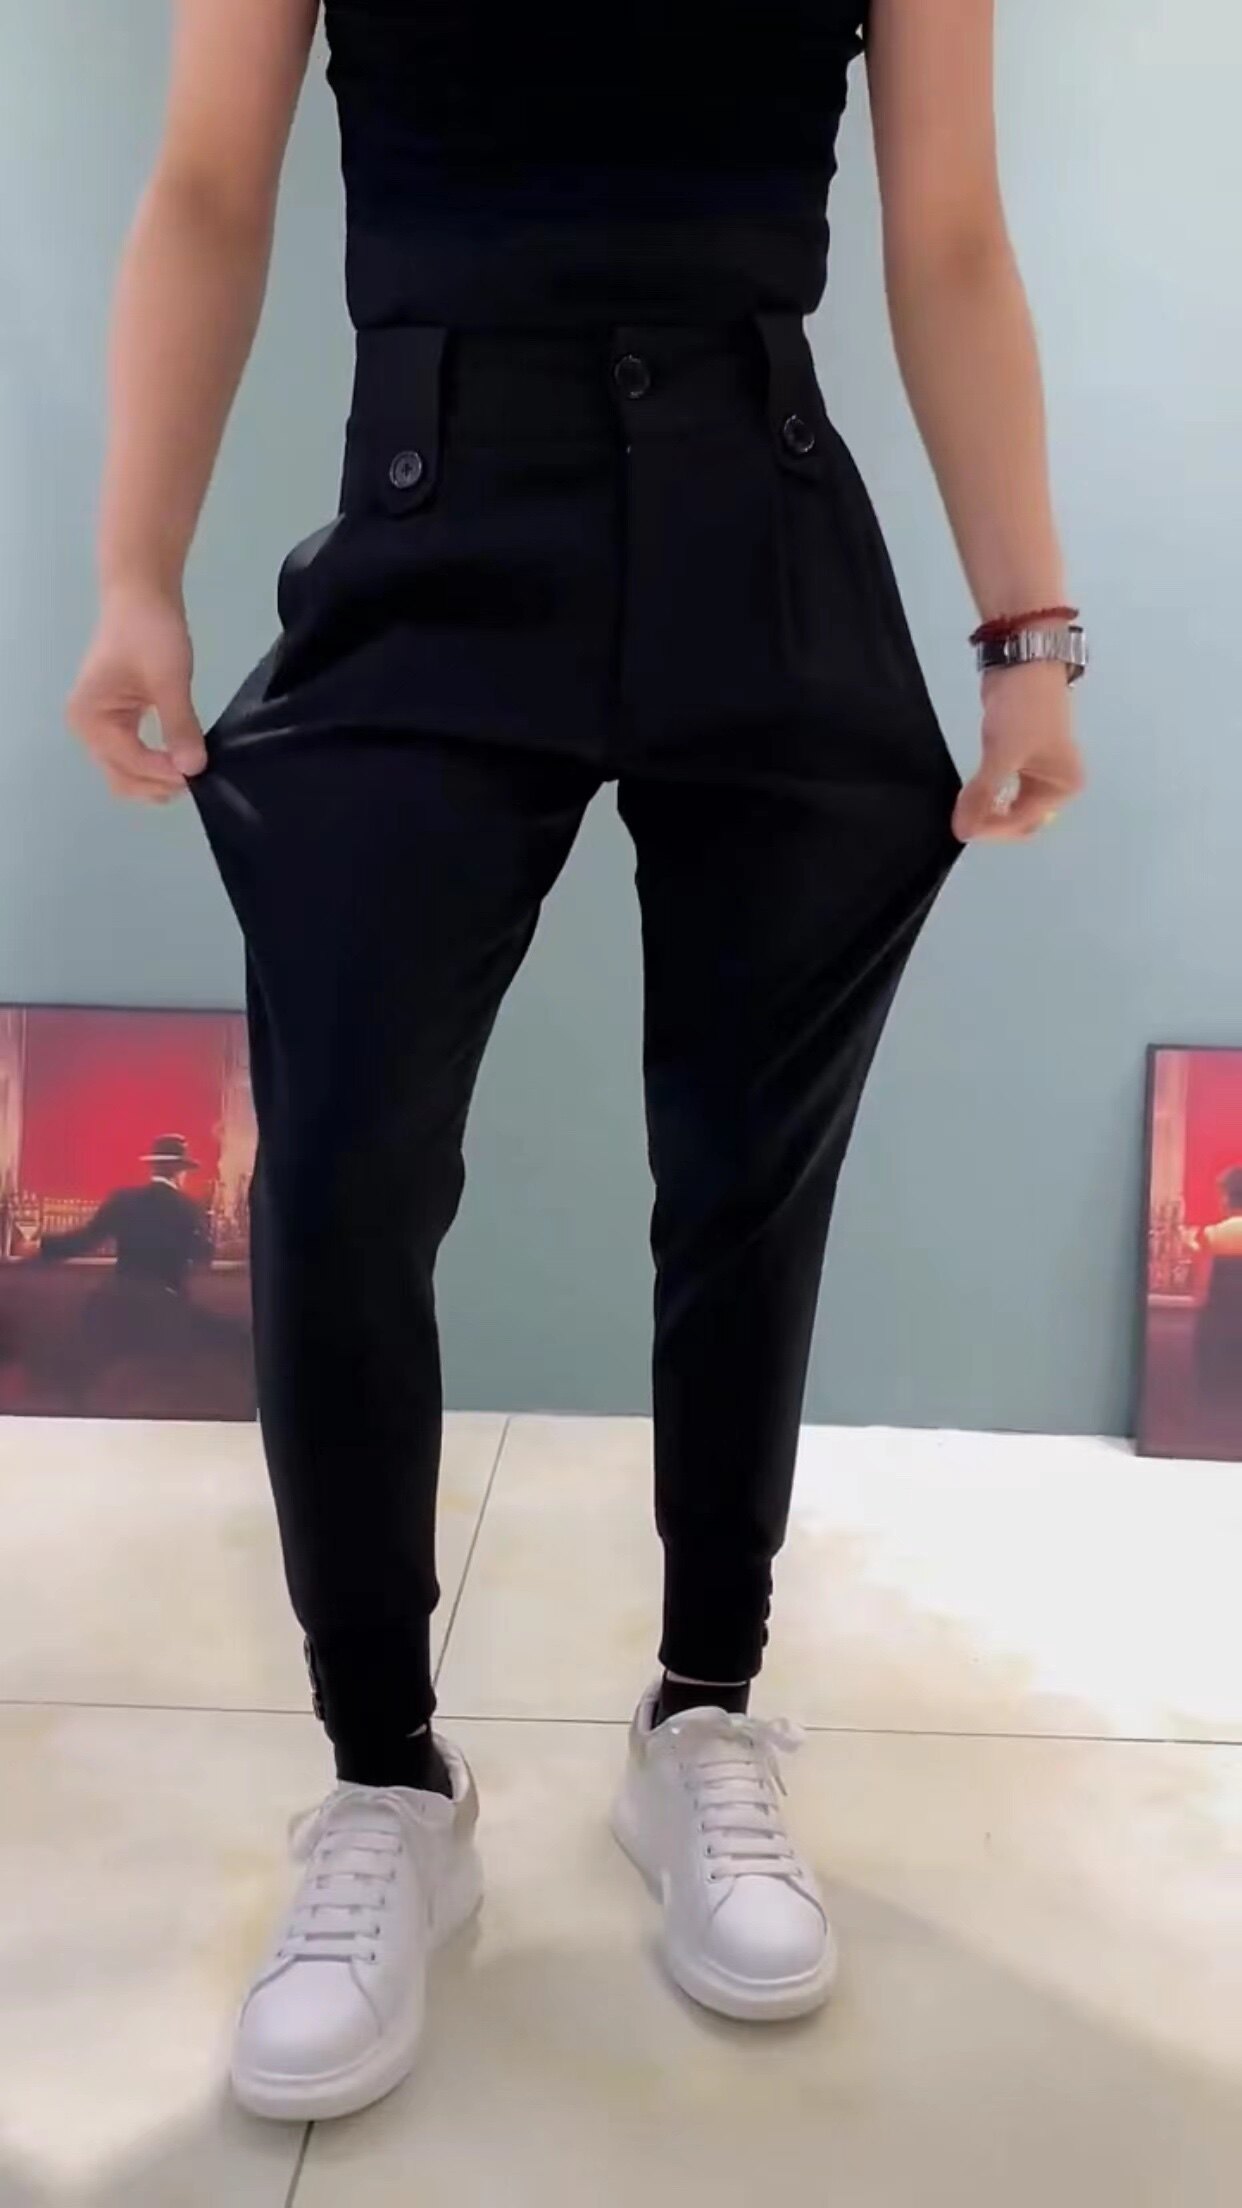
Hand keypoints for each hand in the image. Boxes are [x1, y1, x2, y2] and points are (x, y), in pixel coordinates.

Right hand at [67, 583, 206, 803]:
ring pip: (127, 772)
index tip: (198, 773)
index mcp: (90, 719)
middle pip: (122, 778)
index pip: (130, 763)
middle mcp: (87, 728)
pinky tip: (180, 761)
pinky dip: (155, 764)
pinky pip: (133, 755)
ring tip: (191, 772)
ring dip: (156, 779)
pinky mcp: (116, 720)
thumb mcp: (168, 680)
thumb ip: (179, 726)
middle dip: (157, 785)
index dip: (164, 773)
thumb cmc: (149, 631)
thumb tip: (194, 768)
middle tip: (197, 780)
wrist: (142, 594)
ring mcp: (100, 726)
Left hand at [952, 663, 1084, 843]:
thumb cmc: (1022, 711)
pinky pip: (1006, 787)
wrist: (1024, 662)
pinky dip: (990, 791)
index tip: (961, 828)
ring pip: (1011, 804)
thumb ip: (983, 795)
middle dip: (993, 821)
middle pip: (1020, 818)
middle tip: (962, 817)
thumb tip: (962, 832)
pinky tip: (972, 790)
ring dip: (990, 807)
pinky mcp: (1024, 757)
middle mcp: (1056, 784)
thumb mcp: (1003, 755)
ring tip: (965, 804)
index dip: (992, 829)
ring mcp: (1040, 771)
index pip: (1023, 823)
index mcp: (1062, 787)